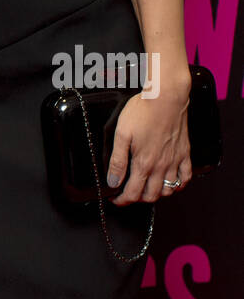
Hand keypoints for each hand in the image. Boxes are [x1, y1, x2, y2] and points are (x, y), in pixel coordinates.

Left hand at [107, 86, 191, 205]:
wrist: (165, 98)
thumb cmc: (143, 112)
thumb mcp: (122, 134)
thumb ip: (117, 160)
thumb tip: (112, 181)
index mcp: (144, 163)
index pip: (132, 193)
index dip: (122, 200)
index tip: (116, 198)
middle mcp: (161, 166)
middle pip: (150, 195)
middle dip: (137, 199)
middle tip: (129, 193)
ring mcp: (174, 161)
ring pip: (168, 190)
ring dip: (157, 194)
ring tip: (147, 189)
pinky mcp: (184, 153)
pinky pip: (186, 177)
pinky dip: (179, 185)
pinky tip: (171, 183)